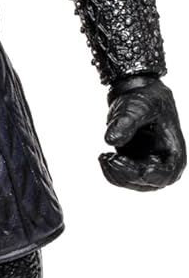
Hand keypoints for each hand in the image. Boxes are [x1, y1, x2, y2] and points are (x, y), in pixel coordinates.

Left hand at [99, 74, 185, 190]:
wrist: (135, 95)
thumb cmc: (145, 99)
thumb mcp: (138, 106)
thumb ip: (126, 121)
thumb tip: (111, 139)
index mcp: (174, 151)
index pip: (168, 173)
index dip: (155, 175)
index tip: (142, 171)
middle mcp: (162, 164)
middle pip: (145, 181)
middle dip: (126, 173)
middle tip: (110, 158)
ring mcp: (146, 167)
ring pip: (129, 182)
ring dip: (114, 173)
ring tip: (104, 156)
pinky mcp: (131, 166)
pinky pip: (119, 177)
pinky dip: (109, 170)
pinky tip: (104, 156)